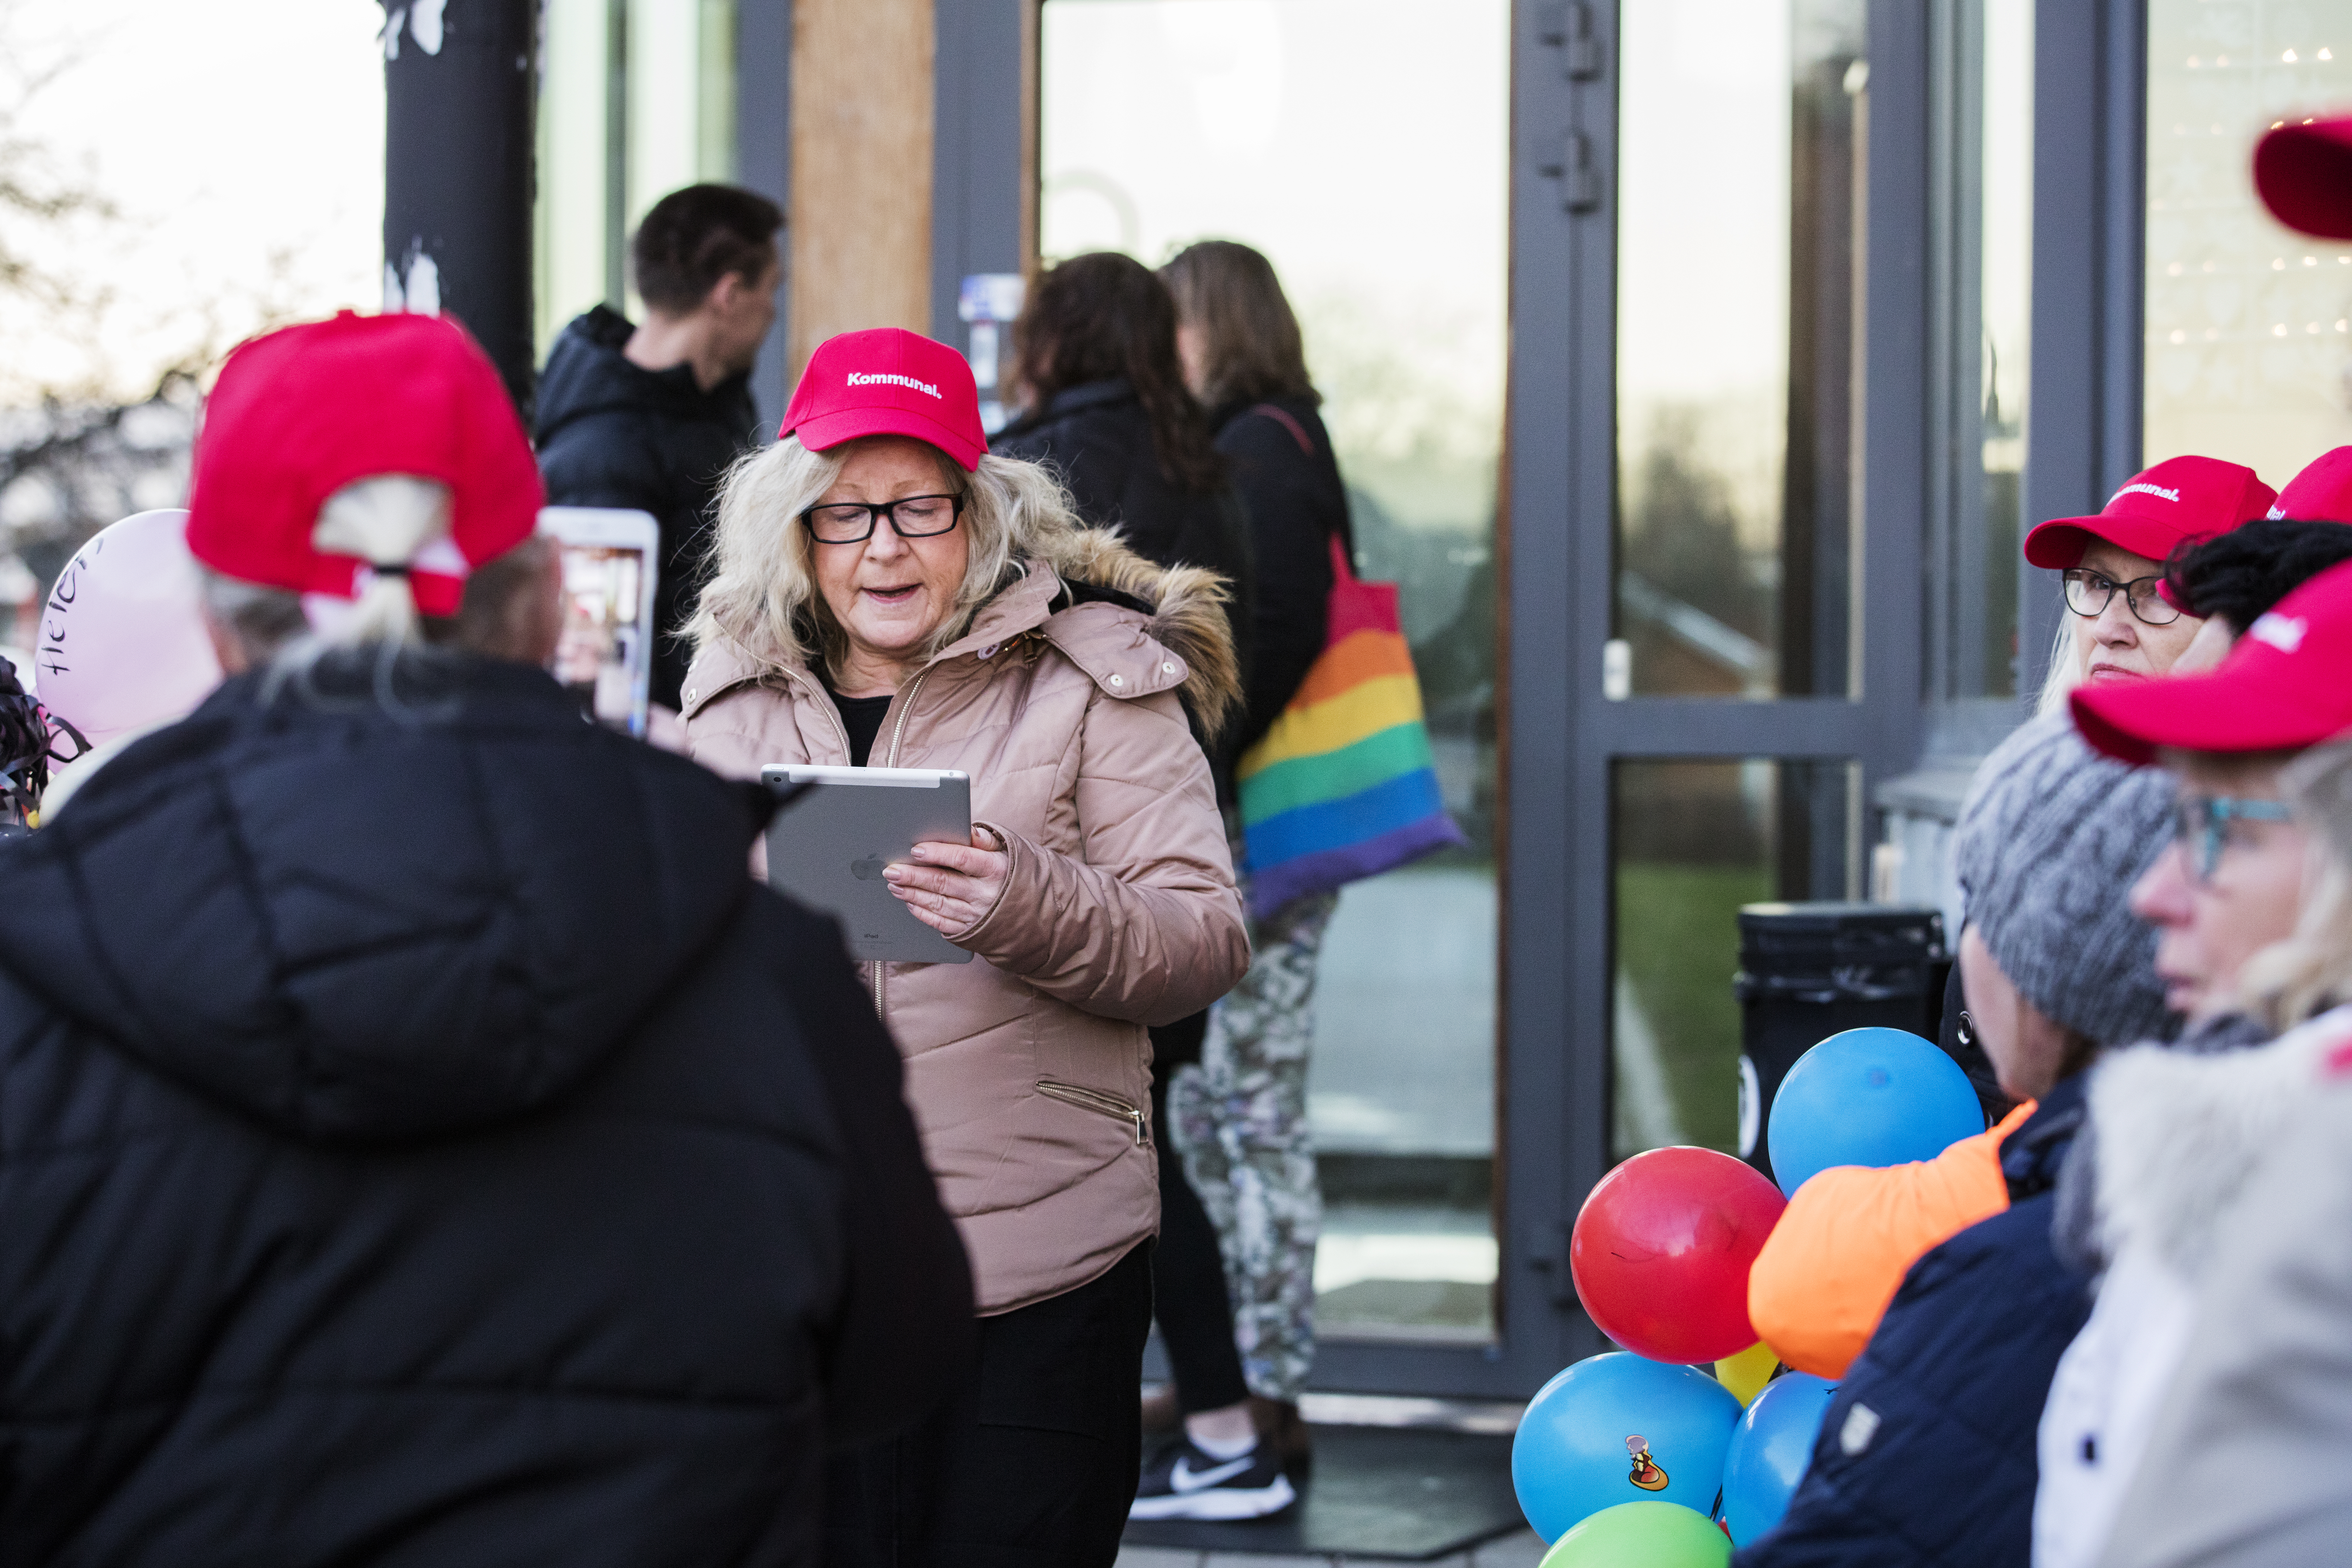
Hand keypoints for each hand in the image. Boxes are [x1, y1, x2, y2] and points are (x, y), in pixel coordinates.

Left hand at [884, 826, 1008, 937]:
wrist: (1035, 911)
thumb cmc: (1014, 874)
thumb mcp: (1008, 851)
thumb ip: (987, 840)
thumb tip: (970, 831)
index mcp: (996, 869)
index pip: (963, 859)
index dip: (938, 854)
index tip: (917, 849)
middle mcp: (986, 894)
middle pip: (944, 883)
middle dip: (914, 876)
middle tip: (892, 870)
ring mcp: (977, 915)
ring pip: (939, 904)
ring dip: (913, 894)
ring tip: (894, 885)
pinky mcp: (971, 931)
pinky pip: (943, 923)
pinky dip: (924, 913)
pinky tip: (910, 903)